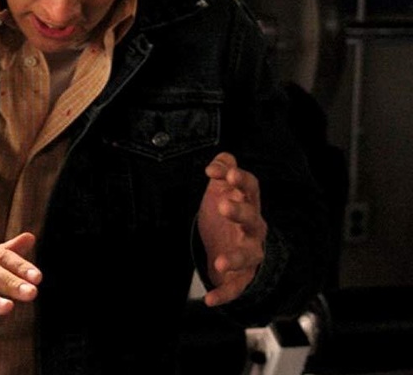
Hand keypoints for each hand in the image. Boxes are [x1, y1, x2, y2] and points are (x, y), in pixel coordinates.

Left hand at [198, 152, 266, 305]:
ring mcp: (250, 252)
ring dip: (236, 259)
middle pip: (253, 220)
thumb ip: (222, 169)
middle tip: (224, 206)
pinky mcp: (242, 276)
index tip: (227, 172)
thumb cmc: (228, 214)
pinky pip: (236, 286)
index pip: (252, 189)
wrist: (230, 246)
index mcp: (249, 204)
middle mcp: (254, 229)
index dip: (241, 179)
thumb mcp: (223, 189)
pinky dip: (224, 293)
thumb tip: (217, 163)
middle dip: (241, 213)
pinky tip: (209, 299)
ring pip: (249, 256)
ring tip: (220, 262)